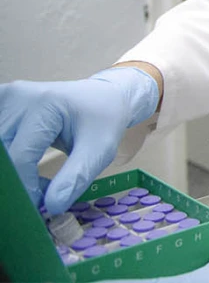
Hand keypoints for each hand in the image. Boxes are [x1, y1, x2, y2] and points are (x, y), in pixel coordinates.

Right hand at [0, 67, 158, 214]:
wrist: (102, 97)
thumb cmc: (103, 121)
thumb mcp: (100, 150)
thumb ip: (76, 177)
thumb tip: (51, 207)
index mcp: (44, 105)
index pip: (20, 158)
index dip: (27, 188)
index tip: (42, 207)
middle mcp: (17, 97)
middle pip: (3, 156)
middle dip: (17, 182)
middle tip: (40, 194)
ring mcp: (5, 99)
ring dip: (11, 173)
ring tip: (36, 178)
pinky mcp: (0, 105)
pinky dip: (8, 161)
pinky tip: (25, 165)